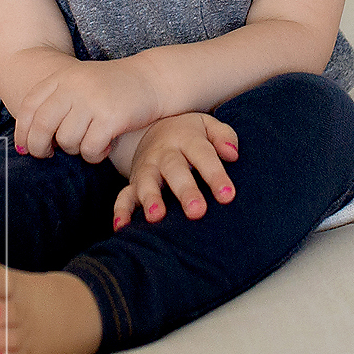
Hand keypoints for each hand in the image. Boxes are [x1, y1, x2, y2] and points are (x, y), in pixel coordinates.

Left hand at [14, 57, 159, 163]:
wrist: (151, 79)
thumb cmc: (110, 89)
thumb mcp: (78, 85)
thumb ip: (54, 103)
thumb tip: (25, 140)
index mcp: (62, 77)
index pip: (30, 106)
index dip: (23, 130)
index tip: (24, 147)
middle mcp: (74, 87)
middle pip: (42, 125)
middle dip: (40, 147)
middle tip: (47, 155)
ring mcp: (92, 101)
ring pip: (67, 140)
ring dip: (74, 150)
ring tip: (86, 144)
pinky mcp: (111, 118)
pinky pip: (90, 149)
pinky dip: (93, 155)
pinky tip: (103, 148)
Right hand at [111, 113, 238, 227]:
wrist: (152, 127)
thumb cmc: (190, 135)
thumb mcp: (208, 126)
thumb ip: (224, 137)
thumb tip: (232, 154)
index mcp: (186, 138)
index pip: (203, 155)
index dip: (215, 175)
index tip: (227, 196)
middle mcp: (164, 153)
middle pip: (174, 170)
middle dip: (185, 191)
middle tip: (197, 212)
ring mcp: (146, 168)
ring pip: (146, 182)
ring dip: (150, 199)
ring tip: (156, 217)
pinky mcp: (132, 182)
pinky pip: (123, 196)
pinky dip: (121, 211)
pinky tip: (122, 227)